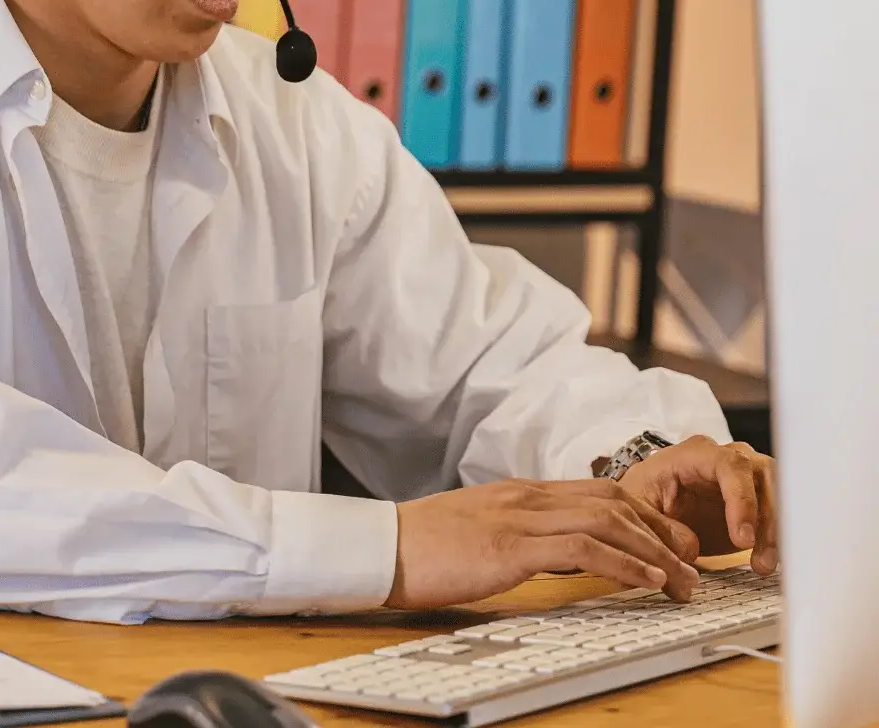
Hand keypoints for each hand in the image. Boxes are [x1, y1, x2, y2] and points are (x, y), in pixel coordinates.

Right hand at [383, 479, 701, 610]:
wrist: (381, 546)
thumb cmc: (422, 545)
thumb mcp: (478, 529)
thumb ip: (517, 532)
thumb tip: (550, 554)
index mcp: (521, 492)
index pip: (599, 491)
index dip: (645, 515)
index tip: (668, 544)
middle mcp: (527, 497)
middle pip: (615, 501)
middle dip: (662, 532)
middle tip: (691, 563)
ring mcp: (519, 517)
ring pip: (609, 521)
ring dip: (655, 552)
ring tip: (681, 581)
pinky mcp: (510, 546)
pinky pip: (582, 549)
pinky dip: (622, 563)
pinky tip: (644, 581)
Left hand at [618, 436, 777, 576]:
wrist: (651, 499)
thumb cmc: (643, 495)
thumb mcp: (637, 508)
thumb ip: (659, 525)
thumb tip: (689, 547)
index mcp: (696, 453)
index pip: (731, 466)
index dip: (742, 501)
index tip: (742, 540)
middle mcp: (728, 458)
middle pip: (765, 477)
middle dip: (768, 521)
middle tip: (760, 560)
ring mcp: (747, 476)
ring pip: (780, 494)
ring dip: (777, 532)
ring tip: (763, 566)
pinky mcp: (758, 498)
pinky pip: (781, 511)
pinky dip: (779, 536)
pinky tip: (770, 561)